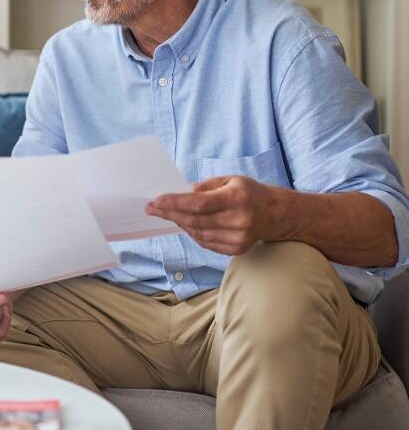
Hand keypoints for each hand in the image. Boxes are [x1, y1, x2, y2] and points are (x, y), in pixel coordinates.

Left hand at [145, 175, 281, 254]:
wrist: (276, 214)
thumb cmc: (248, 193)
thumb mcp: (229, 180)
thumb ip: (204, 187)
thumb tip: (180, 194)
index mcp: (237, 198)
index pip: (199, 203)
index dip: (175, 203)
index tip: (156, 201)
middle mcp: (239, 220)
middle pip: (195, 220)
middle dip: (170, 213)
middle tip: (152, 208)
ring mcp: (239, 237)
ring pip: (198, 233)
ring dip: (180, 223)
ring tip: (168, 214)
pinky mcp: (237, 249)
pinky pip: (206, 242)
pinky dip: (193, 233)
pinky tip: (186, 224)